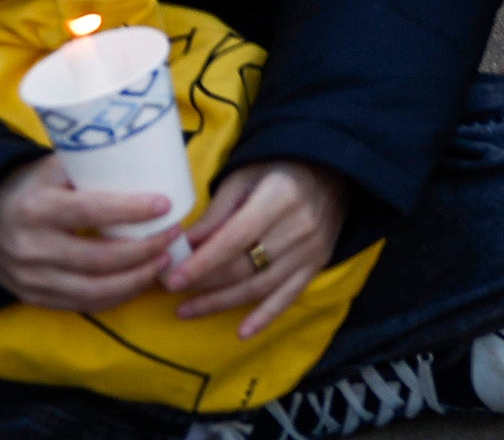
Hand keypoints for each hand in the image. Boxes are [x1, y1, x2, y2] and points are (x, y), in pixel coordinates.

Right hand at [0, 155, 182, 314]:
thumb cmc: (31, 188)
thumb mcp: (52, 167)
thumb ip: (91, 164)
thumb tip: (149, 153)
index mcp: (36, 208)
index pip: (90, 212)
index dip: (130, 211)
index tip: (165, 204)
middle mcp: (31, 248)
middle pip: (98, 258)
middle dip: (143, 250)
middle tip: (174, 235)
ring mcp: (30, 278)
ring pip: (92, 289)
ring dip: (136, 279)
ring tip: (164, 260)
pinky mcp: (33, 297)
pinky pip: (81, 304)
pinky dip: (115, 297)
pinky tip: (139, 282)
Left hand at [165, 160, 345, 336]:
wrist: (332, 171)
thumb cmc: (278, 170)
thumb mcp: (244, 177)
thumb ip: (216, 212)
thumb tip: (184, 245)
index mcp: (280, 197)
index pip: (235, 238)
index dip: (203, 262)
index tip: (172, 280)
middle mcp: (300, 225)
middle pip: (244, 266)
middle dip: (203, 284)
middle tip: (171, 292)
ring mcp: (311, 248)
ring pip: (259, 287)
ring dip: (221, 303)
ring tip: (187, 310)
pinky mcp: (317, 264)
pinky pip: (288, 296)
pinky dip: (265, 317)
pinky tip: (242, 332)